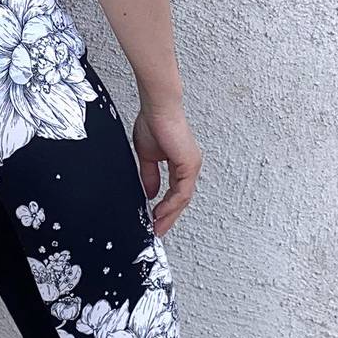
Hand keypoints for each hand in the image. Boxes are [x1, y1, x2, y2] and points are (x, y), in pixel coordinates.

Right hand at [132, 102, 202, 235]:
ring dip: (169, 214)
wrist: (157, 108)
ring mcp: (191, 165)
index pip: (175, 192)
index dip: (165, 208)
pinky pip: (182, 191)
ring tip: (158, 225)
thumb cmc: (153, 122)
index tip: (154, 220)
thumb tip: (150, 193)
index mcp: (180, 163)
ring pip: (183, 198)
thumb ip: (150, 176)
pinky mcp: (189, 164)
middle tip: (157, 230)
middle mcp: (188, 166)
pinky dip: (171, 204)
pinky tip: (160, 212)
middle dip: (168, 217)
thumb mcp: (147, 157)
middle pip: (181, 199)